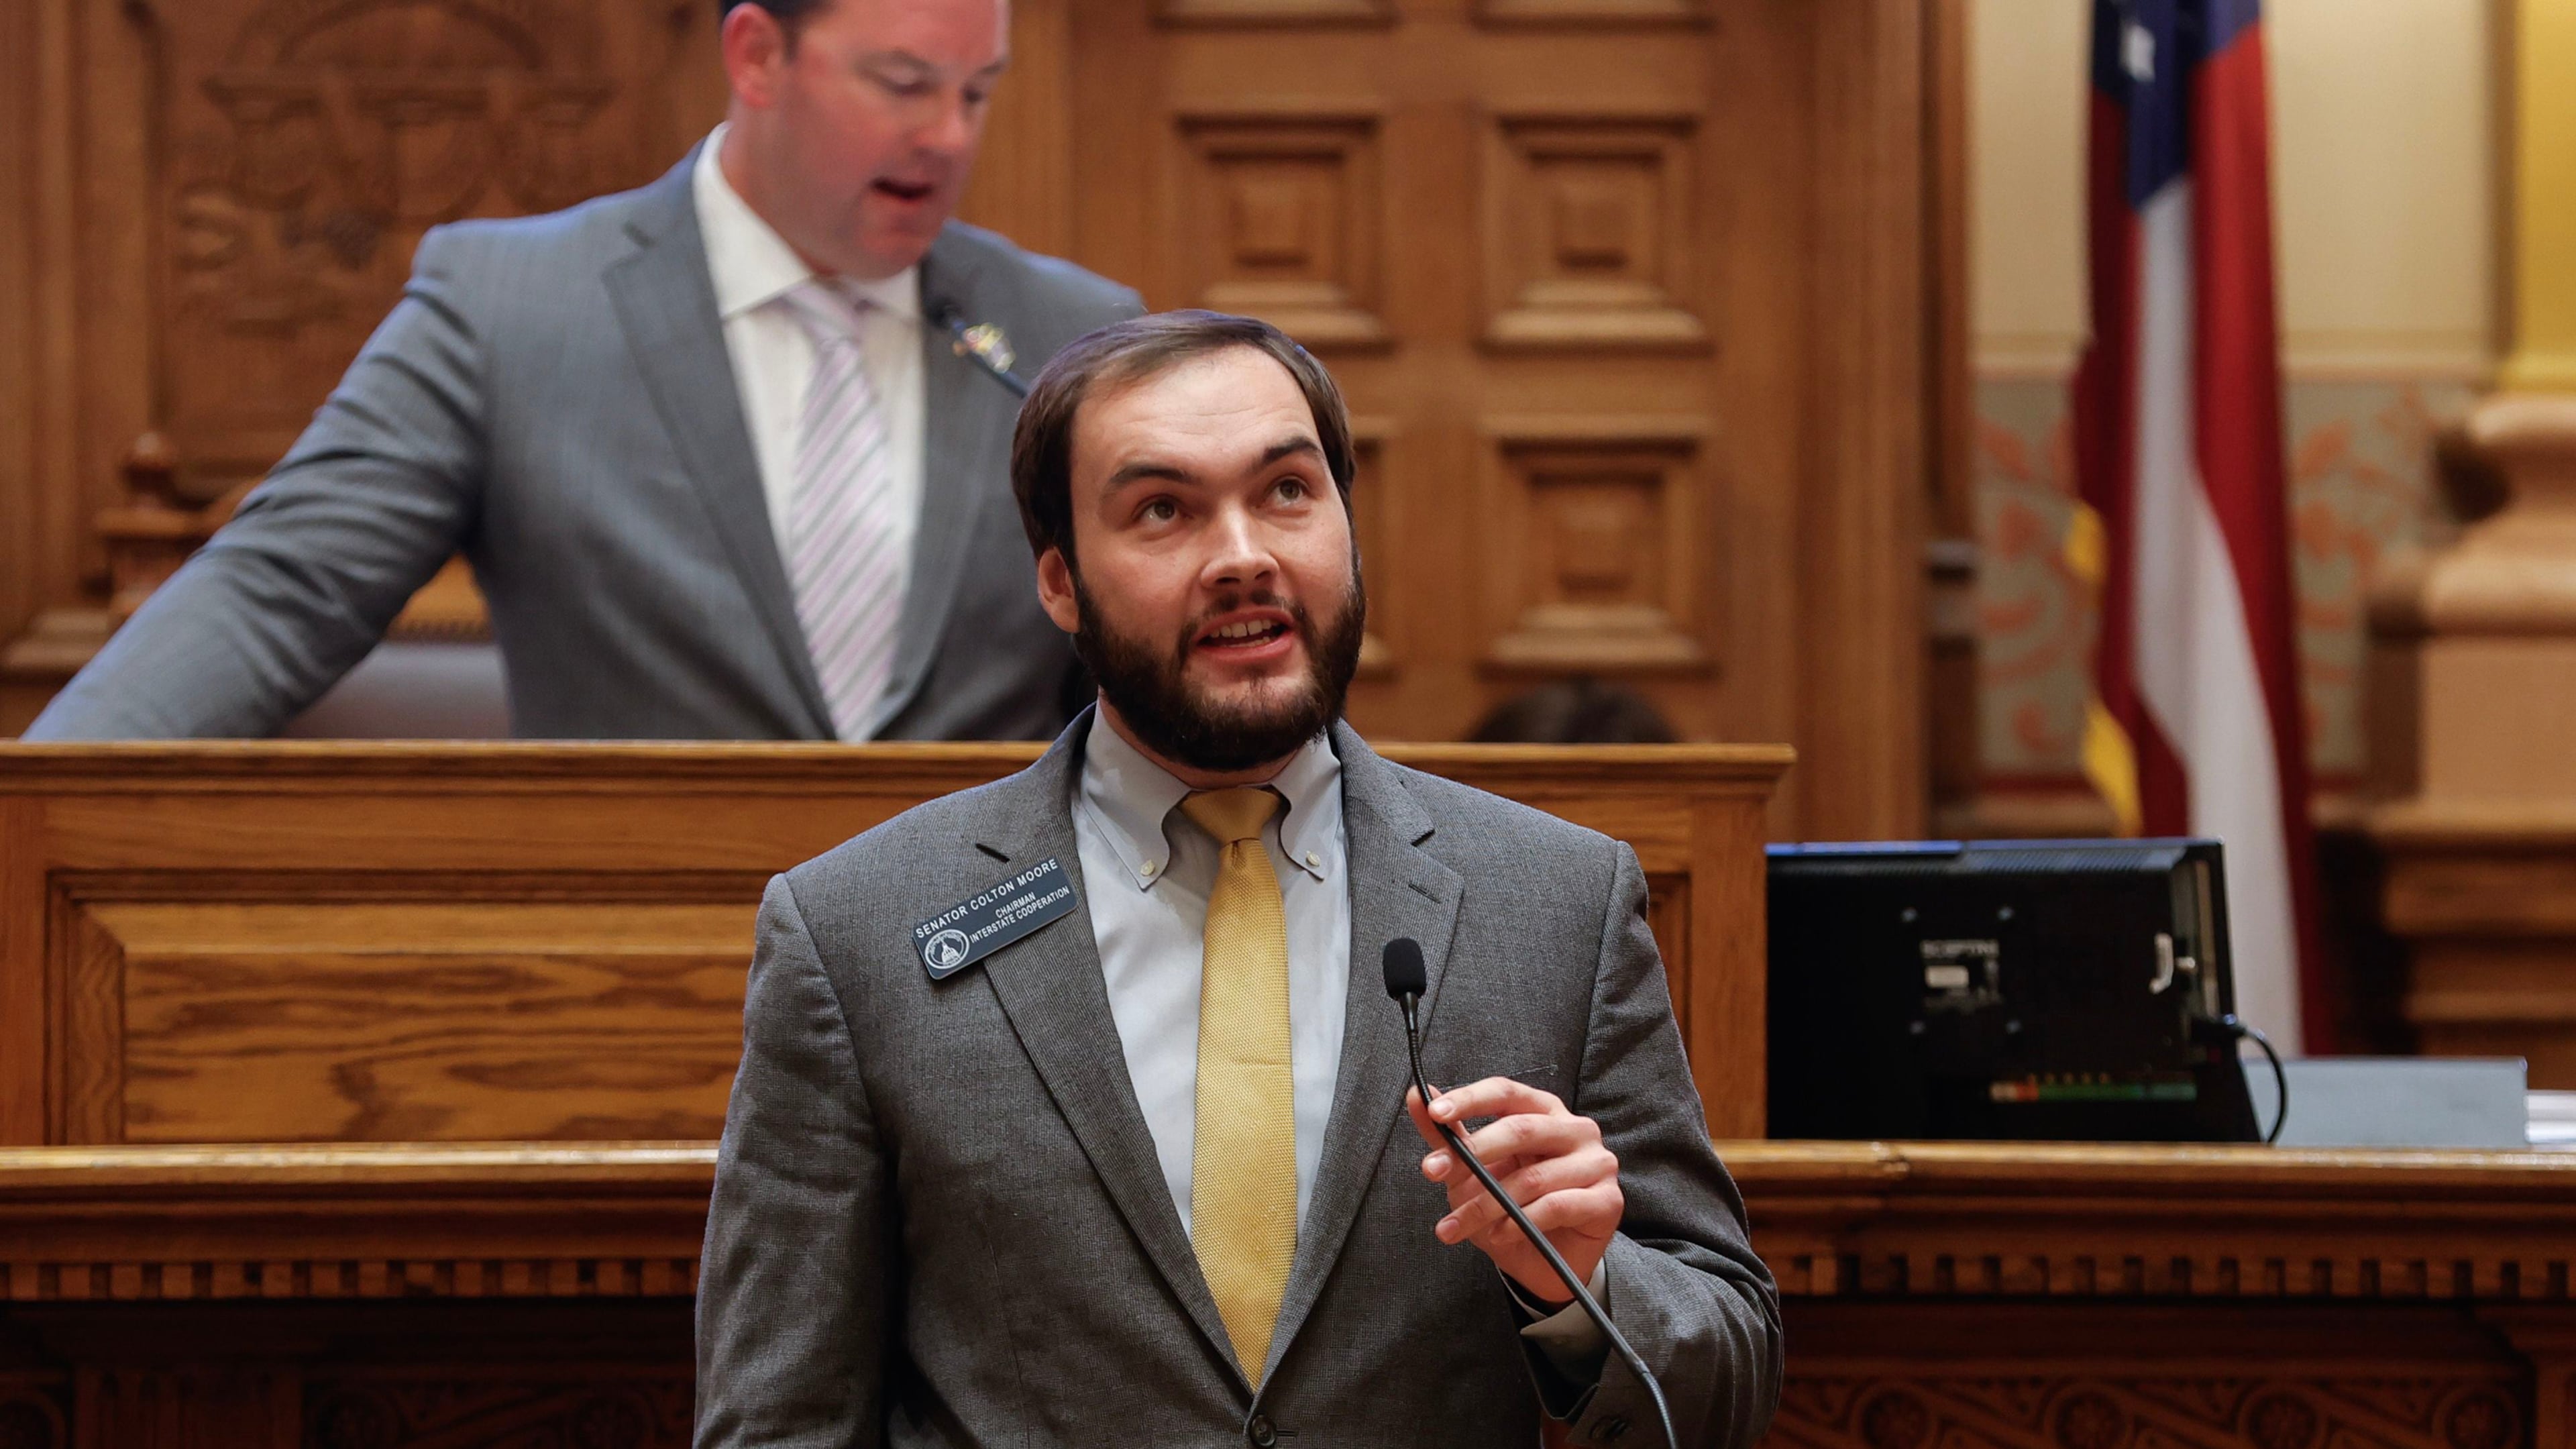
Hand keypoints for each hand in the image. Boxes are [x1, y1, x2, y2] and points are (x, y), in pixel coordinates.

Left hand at [1406, 1077, 1621, 1304]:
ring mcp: (1597, 1162)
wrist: (1545, 1264)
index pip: (1506, 1092)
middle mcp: (1575, 1129)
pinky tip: (1499, 1235)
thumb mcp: (1472, 1170)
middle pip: (1520, 1129)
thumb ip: (1449, 1134)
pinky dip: (1520, 1223)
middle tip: (1433, 1173)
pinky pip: (1556, 1206)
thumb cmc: (1510, 1206)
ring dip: (1485, 1205)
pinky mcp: (1608, 1200)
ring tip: (1455, 1226)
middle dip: (1472, 1154)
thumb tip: (1417, 1094)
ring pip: (1532, 1178)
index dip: (1470, 1100)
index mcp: (1543, 1110)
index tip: (1435, 1114)